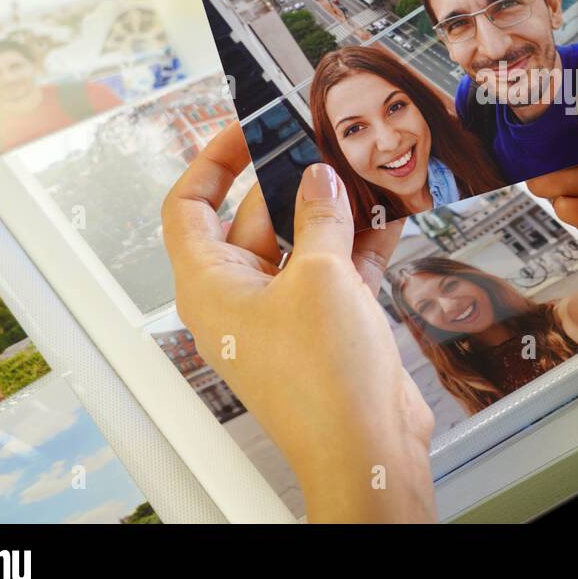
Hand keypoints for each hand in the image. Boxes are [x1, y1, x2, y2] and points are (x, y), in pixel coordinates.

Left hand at [162, 122, 435, 521]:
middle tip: (324, 149)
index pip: (189, 207)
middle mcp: (239, 299)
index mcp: (210, 286)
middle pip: (253, 219)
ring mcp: (282, 314)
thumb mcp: (322, 277)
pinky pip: (334, 272)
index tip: (246, 130)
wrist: (367, 448)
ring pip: (300, 244)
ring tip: (362, 177)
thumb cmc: (322, 384)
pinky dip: (358, 244)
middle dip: (291, 183)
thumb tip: (317, 179)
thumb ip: (320, 217)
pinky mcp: (323, 328)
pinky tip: (388, 217)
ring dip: (332, 213)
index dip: (213, 161)